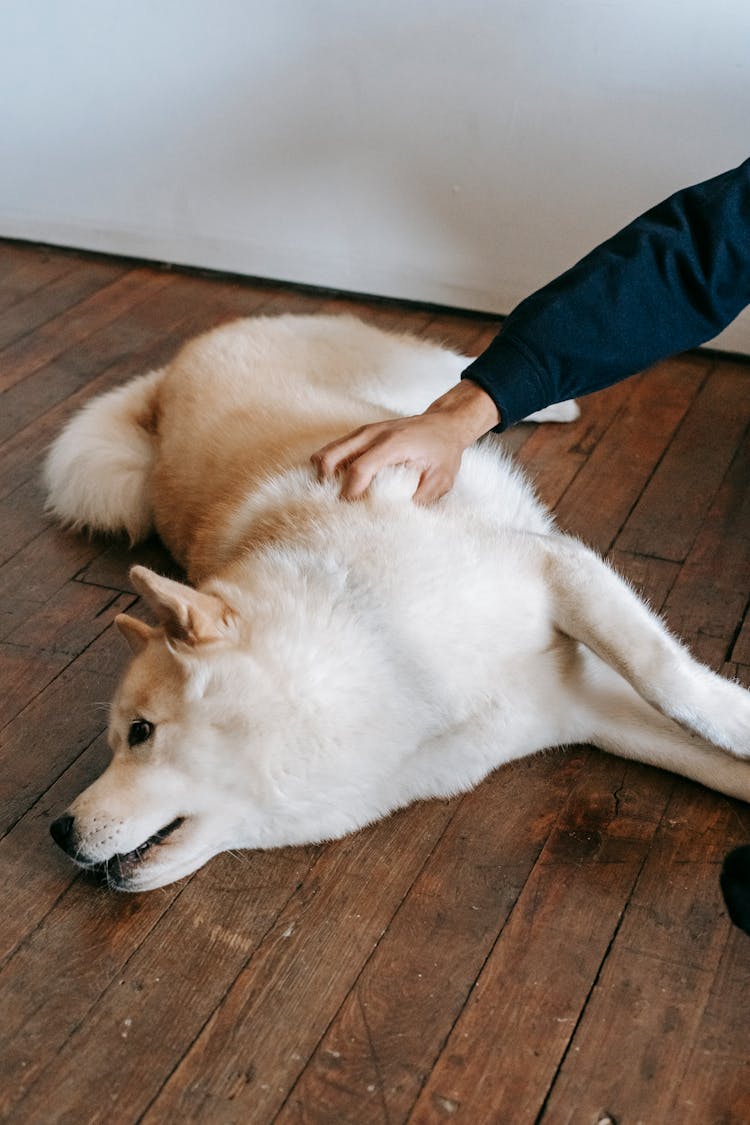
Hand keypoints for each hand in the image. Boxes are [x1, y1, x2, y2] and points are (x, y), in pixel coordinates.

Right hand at [311, 380, 499, 502]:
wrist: (444, 424)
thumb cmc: (443, 452)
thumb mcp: (441, 480)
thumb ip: (419, 499)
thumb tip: (396, 518)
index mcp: (393, 444)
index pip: (359, 470)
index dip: (350, 495)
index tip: (351, 513)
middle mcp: (372, 434)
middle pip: (329, 458)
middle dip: (326, 486)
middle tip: (338, 505)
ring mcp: (363, 432)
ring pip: (326, 453)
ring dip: (325, 477)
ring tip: (338, 496)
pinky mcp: (359, 434)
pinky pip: (334, 451)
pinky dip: (331, 469)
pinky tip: (344, 483)